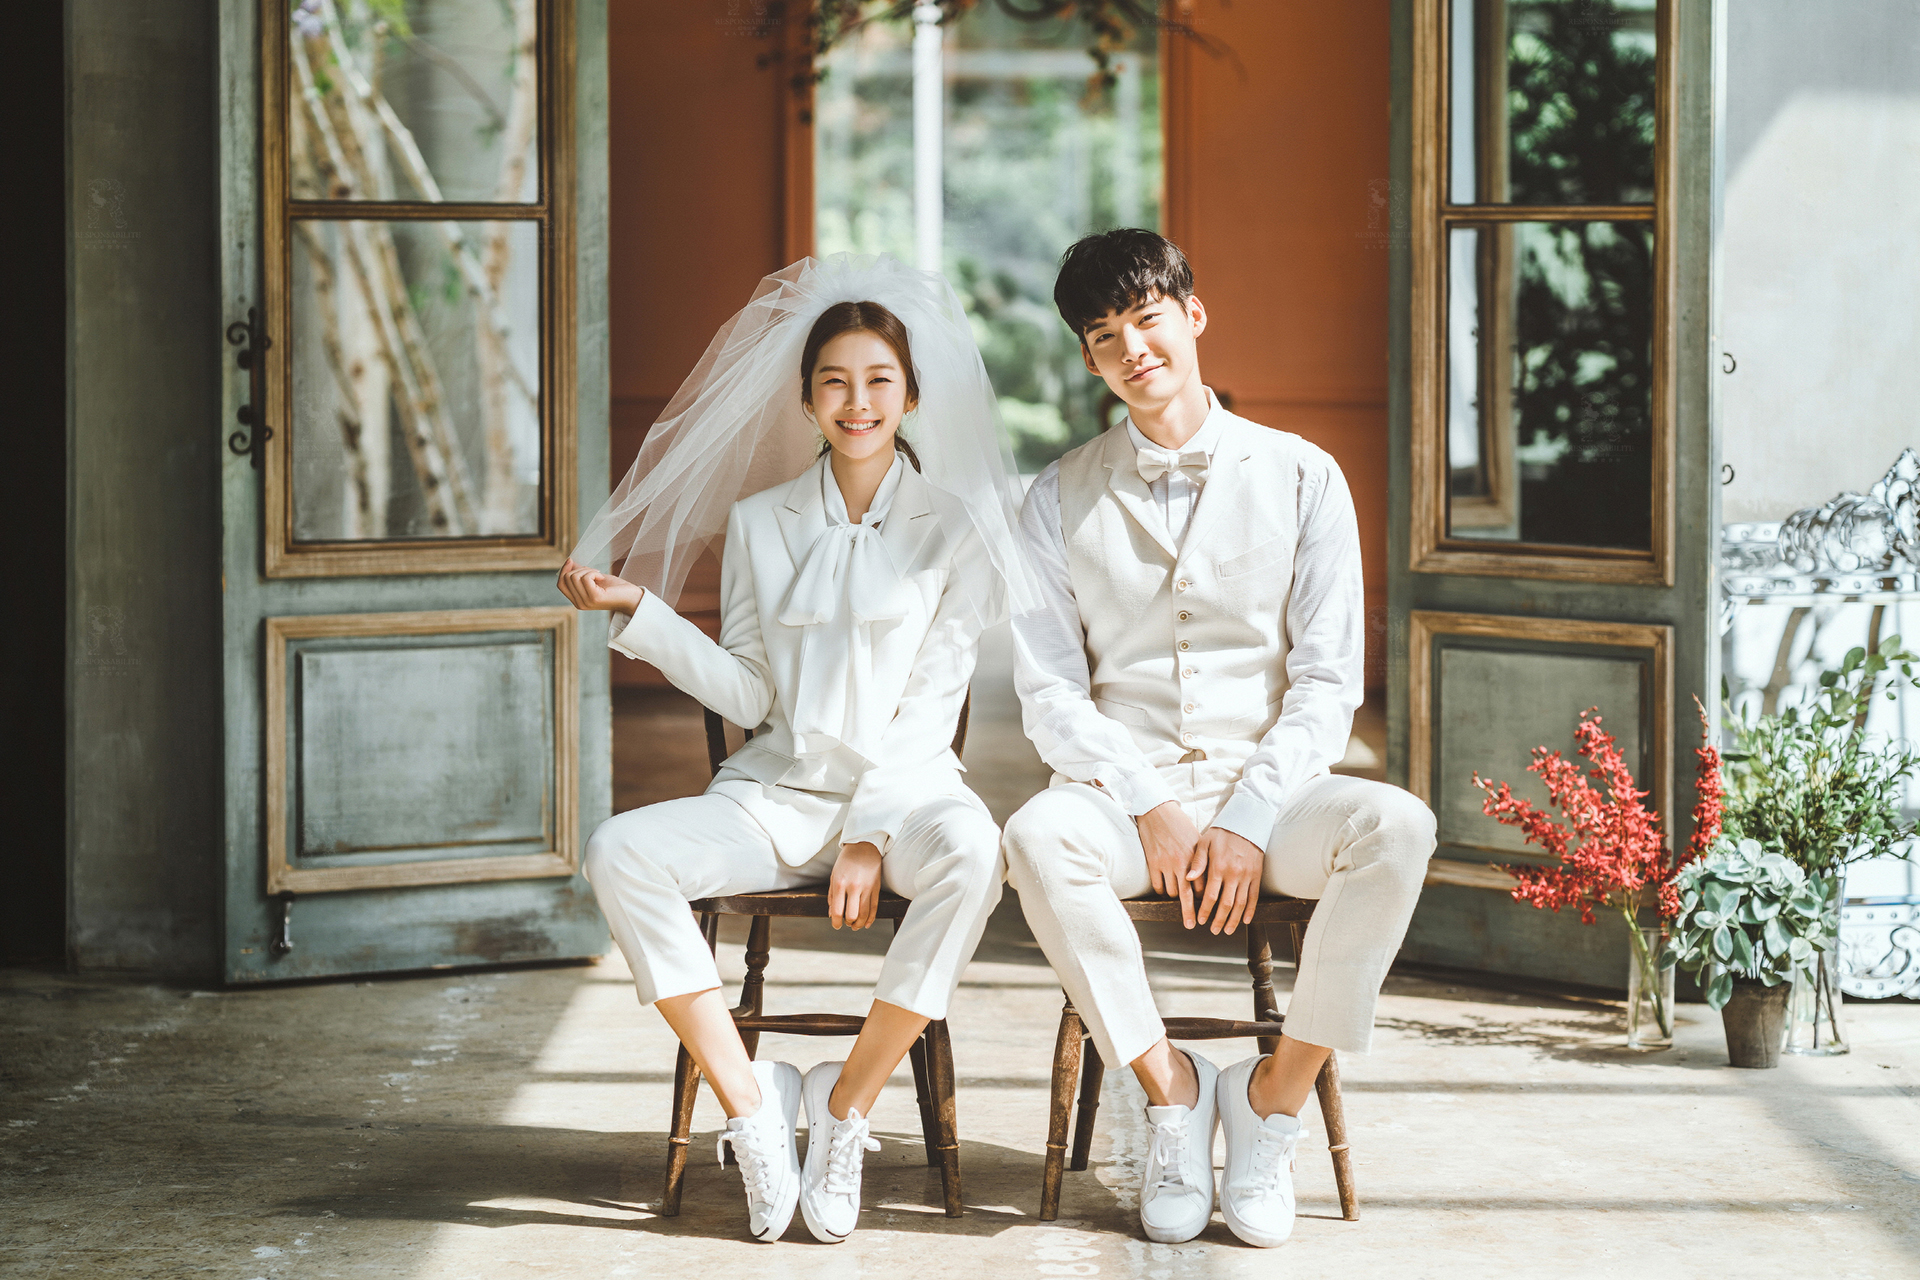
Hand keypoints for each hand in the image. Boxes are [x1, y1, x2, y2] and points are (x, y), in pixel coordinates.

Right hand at [555, 557, 643, 612]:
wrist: (632, 598)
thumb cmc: (615, 588)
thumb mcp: (594, 578)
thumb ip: (581, 573)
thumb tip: (569, 562)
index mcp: (577, 600)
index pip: (560, 584)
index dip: (563, 570)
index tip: (571, 560)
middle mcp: (579, 604)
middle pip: (567, 578)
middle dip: (580, 569)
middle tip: (595, 572)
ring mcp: (586, 602)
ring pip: (574, 576)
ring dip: (588, 570)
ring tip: (599, 575)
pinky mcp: (594, 597)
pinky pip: (585, 578)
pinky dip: (594, 572)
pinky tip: (602, 577)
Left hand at [829, 841, 883, 929]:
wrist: (864, 846)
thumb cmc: (846, 862)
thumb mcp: (834, 876)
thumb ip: (832, 896)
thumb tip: (832, 914)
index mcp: (840, 884)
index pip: (838, 911)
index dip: (836, 922)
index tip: (836, 925)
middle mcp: (853, 887)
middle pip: (852, 915)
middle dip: (848, 923)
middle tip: (846, 923)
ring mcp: (867, 888)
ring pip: (864, 914)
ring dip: (859, 923)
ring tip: (855, 925)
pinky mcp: (876, 888)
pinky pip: (874, 908)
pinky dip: (871, 919)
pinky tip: (867, 924)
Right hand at [1136, 801, 1202, 927]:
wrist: (1157, 811)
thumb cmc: (1179, 824)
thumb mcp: (1196, 839)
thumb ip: (1202, 859)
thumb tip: (1207, 876)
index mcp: (1195, 857)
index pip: (1202, 886)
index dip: (1204, 897)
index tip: (1206, 905)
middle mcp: (1182, 863)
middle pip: (1187, 895)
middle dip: (1189, 913)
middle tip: (1190, 925)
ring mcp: (1166, 864)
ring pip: (1171, 892)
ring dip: (1175, 897)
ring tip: (1178, 897)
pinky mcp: (1152, 863)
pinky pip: (1158, 886)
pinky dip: (1161, 890)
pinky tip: (1164, 889)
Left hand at [1192, 826, 1263, 934]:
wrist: (1247, 823)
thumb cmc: (1222, 833)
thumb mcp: (1205, 843)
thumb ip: (1197, 862)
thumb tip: (1188, 878)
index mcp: (1218, 867)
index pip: (1210, 895)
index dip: (1205, 910)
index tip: (1201, 920)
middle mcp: (1233, 874)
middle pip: (1226, 904)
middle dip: (1219, 920)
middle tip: (1213, 930)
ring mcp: (1247, 876)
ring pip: (1241, 904)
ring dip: (1234, 920)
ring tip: (1227, 930)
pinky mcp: (1256, 875)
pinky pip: (1254, 897)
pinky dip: (1250, 910)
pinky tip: (1246, 920)